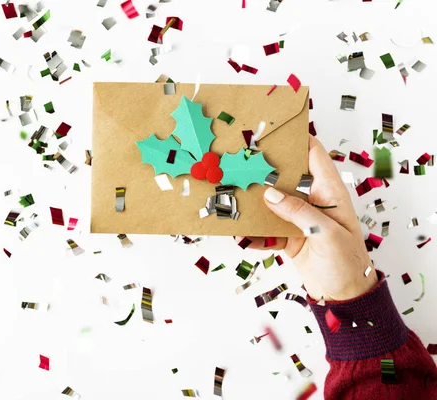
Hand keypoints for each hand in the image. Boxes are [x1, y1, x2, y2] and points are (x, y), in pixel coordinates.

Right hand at [236, 136, 377, 300]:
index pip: (314, 156)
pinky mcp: (286, 237)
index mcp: (330, 193)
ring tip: (232, 196)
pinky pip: (265, 229)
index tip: (273, 131)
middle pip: (286, 176)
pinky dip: (252, 231)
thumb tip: (270, 194)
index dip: (297, 140)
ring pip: (270, 202)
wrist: (344, 296)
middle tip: (240, 160)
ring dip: (252, 202)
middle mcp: (312, 200)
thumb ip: (299, 212)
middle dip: (264, 169)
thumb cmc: (346, 262)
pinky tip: (238, 232)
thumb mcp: (326, 234)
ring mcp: (297, 219)